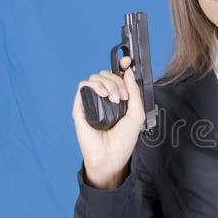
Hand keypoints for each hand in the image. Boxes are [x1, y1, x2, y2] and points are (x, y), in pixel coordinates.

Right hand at [71, 56, 145, 188]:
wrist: (112, 156)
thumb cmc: (124, 139)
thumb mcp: (137, 113)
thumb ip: (134, 92)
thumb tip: (127, 72)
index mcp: (117, 98)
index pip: (116, 76)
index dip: (121, 65)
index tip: (126, 61)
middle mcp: (104, 98)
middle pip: (106, 74)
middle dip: (117, 81)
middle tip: (123, 96)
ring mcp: (92, 102)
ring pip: (95, 78)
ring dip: (108, 83)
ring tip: (115, 99)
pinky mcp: (80, 107)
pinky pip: (83, 87)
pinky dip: (95, 86)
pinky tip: (104, 97)